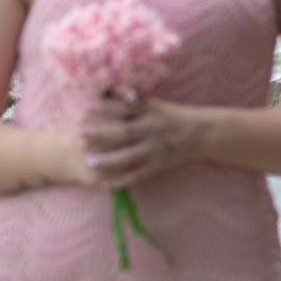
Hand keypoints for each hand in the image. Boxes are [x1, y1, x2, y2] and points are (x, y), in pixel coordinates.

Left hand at [79, 97, 202, 188]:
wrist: (200, 133)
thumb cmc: (171, 116)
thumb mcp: (155, 105)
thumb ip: (133, 102)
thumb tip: (106, 95)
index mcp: (151, 111)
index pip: (124, 108)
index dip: (104, 107)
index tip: (85, 107)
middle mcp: (153, 129)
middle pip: (124, 132)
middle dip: (101, 133)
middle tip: (80, 134)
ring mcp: (156, 149)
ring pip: (129, 156)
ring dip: (108, 160)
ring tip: (89, 162)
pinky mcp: (159, 165)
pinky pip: (138, 175)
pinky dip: (121, 181)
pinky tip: (105, 185)